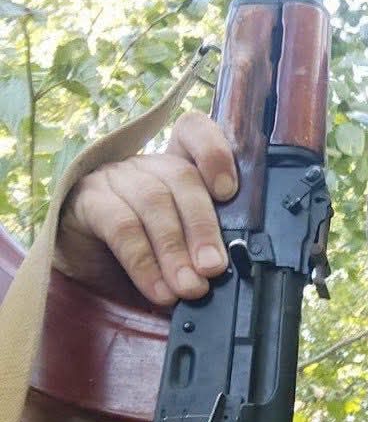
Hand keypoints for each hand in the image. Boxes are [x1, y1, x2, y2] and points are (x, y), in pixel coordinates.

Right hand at [55, 112, 238, 307]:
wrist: (86, 271)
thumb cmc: (147, 256)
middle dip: (202, 228)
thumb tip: (226, 270)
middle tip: (212, 269)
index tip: (228, 191)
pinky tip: (159, 289)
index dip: (214, 153)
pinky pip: (120, 227)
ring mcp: (114, 179)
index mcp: (176, 165)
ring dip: (174, 250)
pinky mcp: (87, 202)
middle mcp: (146, 165)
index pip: (194, 131)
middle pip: (182, 178)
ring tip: (189, 287)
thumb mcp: (183, 247)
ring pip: (153, 201)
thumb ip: (205, 247)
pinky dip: (144, 263)